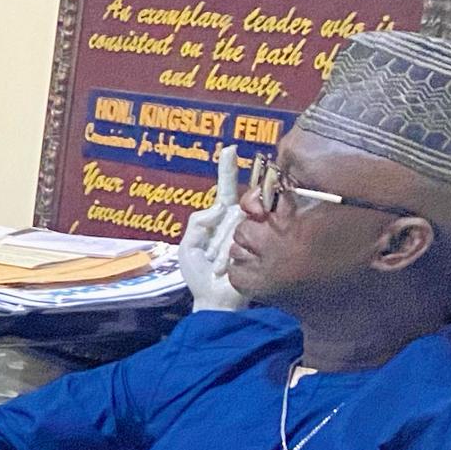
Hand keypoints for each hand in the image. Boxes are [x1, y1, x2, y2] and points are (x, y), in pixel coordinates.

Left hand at [179, 150, 246, 311]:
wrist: (214, 301)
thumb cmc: (200, 276)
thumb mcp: (187, 246)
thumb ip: (197, 222)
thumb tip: (220, 205)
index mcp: (221, 219)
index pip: (226, 189)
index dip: (228, 169)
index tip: (229, 148)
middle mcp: (240, 221)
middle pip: (230, 209)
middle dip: (216, 237)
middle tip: (212, 259)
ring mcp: (253, 232)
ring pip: (233, 225)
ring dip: (219, 251)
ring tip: (218, 269)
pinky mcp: (263, 245)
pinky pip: (240, 240)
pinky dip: (226, 257)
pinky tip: (227, 270)